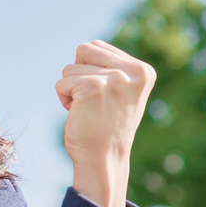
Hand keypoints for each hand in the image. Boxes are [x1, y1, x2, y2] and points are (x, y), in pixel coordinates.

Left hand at [55, 40, 156, 206]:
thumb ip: (114, 67)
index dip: (92, 71)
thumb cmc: (108, 127)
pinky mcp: (92, 87)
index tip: (104, 96)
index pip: (98, 47)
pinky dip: (64, 99)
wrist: (105, 159)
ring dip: (72, 89)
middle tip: (93, 101)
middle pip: (84, 50)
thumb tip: (89, 47)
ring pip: (70, 67)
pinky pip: (61, 83)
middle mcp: (133, 71)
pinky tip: (79, 115)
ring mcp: (114, 79)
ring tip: (88, 110)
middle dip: (79, 74)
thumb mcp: (122, 92)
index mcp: (144, 70)